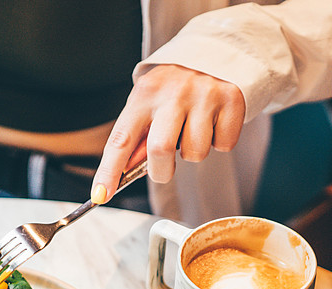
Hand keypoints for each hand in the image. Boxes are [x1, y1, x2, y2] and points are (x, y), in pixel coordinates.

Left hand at [91, 64, 245, 203]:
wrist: (216, 50)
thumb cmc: (175, 87)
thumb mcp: (149, 102)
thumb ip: (138, 136)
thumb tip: (124, 173)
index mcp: (144, 94)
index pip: (121, 139)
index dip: (108, 171)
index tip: (100, 195)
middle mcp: (173, 92)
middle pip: (160, 150)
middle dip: (161, 171)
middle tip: (164, 167)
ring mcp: (204, 95)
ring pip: (195, 153)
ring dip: (194, 153)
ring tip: (194, 130)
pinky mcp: (231, 100)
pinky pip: (223, 145)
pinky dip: (219, 142)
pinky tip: (215, 121)